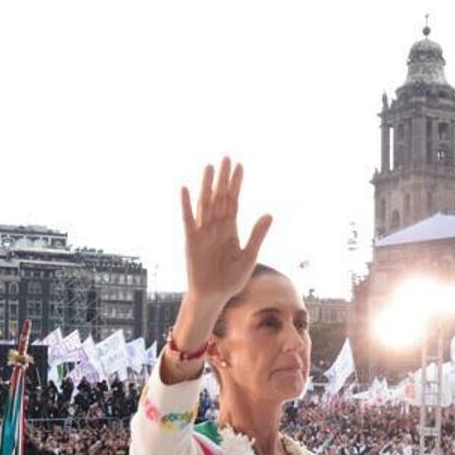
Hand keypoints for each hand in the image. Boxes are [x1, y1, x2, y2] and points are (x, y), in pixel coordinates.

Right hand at [180, 156, 270, 304]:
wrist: (213, 296)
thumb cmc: (231, 279)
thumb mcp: (248, 257)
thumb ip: (257, 235)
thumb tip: (268, 214)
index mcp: (230, 229)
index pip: (234, 201)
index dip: (236, 184)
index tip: (240, 166)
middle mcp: (216, 227)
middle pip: (220, 197)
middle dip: (223, 178)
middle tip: (226, 158)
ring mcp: (203, 232)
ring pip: (205, 203)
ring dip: (207, 186)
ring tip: (209, 167)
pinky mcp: (191, 241)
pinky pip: (189, 220)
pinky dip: (187, 205)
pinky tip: (186, 189)